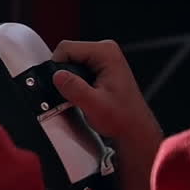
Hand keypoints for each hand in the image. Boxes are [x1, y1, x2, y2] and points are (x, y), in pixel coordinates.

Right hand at [52, 41, 162, 189]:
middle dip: (56, 77)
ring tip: (62, 108)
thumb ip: (74, 89)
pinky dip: (67, 92)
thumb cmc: (124, 125)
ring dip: (62, 87)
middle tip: (54, 102)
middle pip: (64, 57)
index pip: (65, 48)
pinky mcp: (98, 79)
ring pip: (66, 70)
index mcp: (106, 52)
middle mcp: (106, 53)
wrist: (141, 141)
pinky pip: (72, 79)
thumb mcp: (96, 107)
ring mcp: (102, 66)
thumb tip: (54, 75)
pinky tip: (68, 109)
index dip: (53, 67)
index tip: (49, 91)